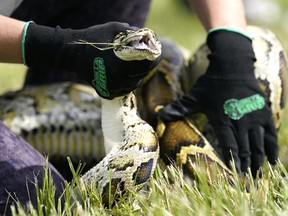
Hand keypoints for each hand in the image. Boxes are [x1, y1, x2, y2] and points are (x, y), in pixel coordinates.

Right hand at [22, 22, 158, 98]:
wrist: (71, 53)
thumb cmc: (92, 39)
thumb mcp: (113, 29)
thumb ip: (131, 31)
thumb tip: (145, 34)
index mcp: (122, 64)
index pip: (147, 66)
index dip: (155, 59)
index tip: (157, 54)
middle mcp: (118, 79)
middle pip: (141, 76)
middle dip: (146, 67)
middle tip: (147, 60)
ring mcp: (112, 88)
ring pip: (133, 85)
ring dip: (137, 77)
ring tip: (136, 68)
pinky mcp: (106, 92)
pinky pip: (122, 91)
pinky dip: (126, 84)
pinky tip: (126, 77)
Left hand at [158, 30, 277, 176]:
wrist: (232, 66)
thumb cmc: (211, 83)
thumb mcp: (193, 96)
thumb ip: (179, 108)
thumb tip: (159, 115)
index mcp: (222, 120)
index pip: (229, 145)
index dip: (233, 161)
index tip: (235, 175)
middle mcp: (240, 121)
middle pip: (245, 149)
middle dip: (247, 166)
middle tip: (248, 182)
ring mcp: (254, 117)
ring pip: (258, 144)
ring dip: (259, 161)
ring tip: (258, 175)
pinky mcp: (263, 112)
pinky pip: (270, 134)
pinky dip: (272, 149)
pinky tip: (273, 161)